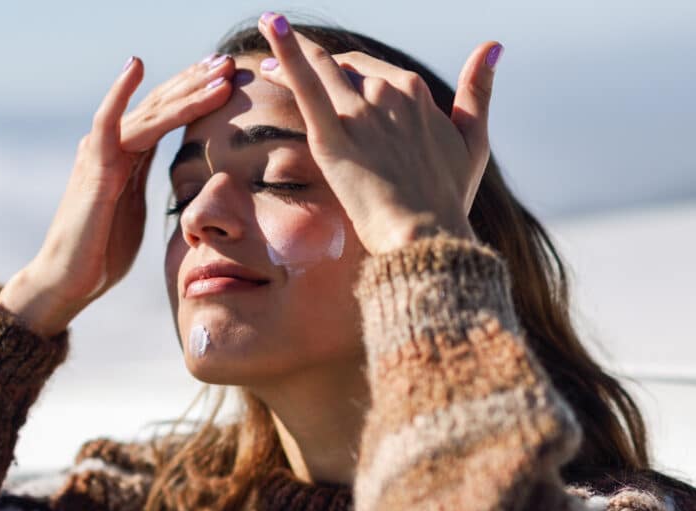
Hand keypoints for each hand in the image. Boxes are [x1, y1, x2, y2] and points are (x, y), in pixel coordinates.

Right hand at [0, 54, 235, 336]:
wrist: (69, 280)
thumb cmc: (102, 250)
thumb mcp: (135, 209)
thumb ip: (147, 184)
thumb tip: (176, 181)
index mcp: (128, 156)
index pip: (167, 115)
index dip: (196, 94)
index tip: (227, 78)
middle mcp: (114, 146)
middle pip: (161, 104)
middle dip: (197, 82)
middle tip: (229, 61)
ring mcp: (101, 154)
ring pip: (149, 112)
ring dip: (185, 90)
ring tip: (217, 70)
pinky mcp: (94, 169)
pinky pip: (107, 124)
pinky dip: (120, 93)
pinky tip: (136, 66)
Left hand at [256, 13, 501, 253]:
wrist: (426, 235)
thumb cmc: (449, 198)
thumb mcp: (473, 141)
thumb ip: (478, 92)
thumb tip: (492, 46)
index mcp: (416, 92)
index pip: (372, 70)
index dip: (346, 69)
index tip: (328, 72)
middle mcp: (388, 93)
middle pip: (342, 68)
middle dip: (314, 60)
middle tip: (279, 61)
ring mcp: (359, 113)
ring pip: (320, 69)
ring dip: (290, 50)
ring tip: (268, 33)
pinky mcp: (332, 137)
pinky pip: (306, 85)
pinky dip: (287, 52)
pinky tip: (271, 25)